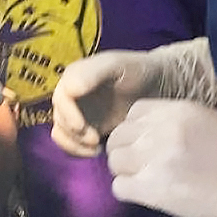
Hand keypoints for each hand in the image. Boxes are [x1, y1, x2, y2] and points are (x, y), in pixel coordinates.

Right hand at [51, 38, 216, 156]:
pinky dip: (78, 150)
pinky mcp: (85, 129)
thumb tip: (70, 91)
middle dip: (74, 132)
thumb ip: (91, 72)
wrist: (158, 85)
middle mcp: (71, 95)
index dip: (68, 114)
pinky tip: (97, 151)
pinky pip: (71, 143)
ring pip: (61, 133)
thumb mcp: (116, 65)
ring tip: (96, 147)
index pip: (61, 98)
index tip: (83, 126)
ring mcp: (77, 113)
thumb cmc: (138, 71)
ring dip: (74, 143)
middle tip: (95, 139)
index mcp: (74, 76)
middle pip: (59, 118)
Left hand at [106, 99, 216, 216]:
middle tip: (143, 168)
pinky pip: (120, 188)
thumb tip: (154, 135)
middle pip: (118, 138)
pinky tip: (150, 197)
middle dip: (126, 153)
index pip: (133, 113)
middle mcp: (162, 130)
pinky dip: (130, 193)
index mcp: (179, 110)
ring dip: (127, 173)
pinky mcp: (155, 190)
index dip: (135, 131)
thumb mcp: (213, 121)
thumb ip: (179, 123)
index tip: (146, 145)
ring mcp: (156, 159)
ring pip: (115, 163)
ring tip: (147, 183)